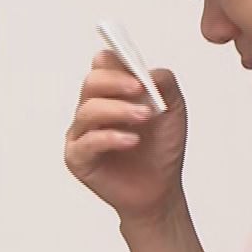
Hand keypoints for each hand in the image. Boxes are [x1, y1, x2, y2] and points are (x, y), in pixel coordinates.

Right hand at [65, 49, 187, 222]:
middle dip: (116, 82)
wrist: (161, 189)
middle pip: (91, 83)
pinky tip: (132, 141)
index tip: (136, 67)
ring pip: (88, 110)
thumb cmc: (161, 149)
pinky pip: (87, 142)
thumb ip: (163, 83)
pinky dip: (111, 138)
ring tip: (144, 117)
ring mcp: (82, 133)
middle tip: (139, 89)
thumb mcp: (173, 109)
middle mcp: (93, 109)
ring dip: (119, 110)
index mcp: (112, 92)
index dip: (117, 62)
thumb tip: (147, 71)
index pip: (103, 65)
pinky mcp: (78, 157)